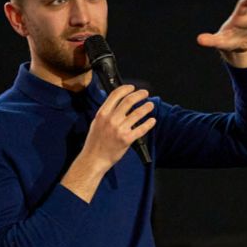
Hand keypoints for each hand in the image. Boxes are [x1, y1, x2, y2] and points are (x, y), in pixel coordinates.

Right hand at [61, 85, 155, 200]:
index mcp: (102, 114)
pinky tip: (152, 120)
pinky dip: (149, 123)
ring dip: (146, 107)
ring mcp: (119, 129)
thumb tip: (117, 103)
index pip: (116, 95)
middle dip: (139, 95)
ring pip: (137, 113)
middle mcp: (111, 119)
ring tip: (150, 105)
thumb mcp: (96, 123)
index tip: (132, 88)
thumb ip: (106, 113)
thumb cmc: (95, 142)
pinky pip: (141, 129)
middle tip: (145, 94)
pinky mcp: (127, 139)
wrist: (94, 159)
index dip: (126, 89)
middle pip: (129, 101)